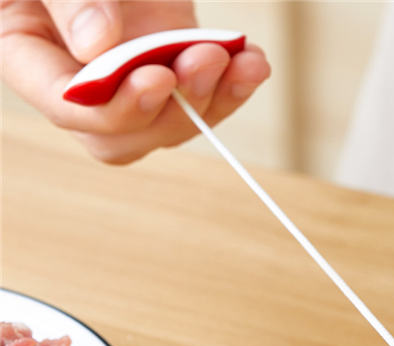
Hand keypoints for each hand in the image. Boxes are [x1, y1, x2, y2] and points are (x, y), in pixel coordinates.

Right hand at [1, 0, 269, 162]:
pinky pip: (199, 94)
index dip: (116, 106)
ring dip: (212, 98)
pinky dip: (231, 83)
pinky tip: (253, 62)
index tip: (158, 78)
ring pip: (168, 123)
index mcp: (25, 50)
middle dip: (172, 109)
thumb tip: (98, 46)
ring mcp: (125, 74)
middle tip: (207, 60)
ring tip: (242, 61)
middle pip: (124, 134)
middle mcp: (76, 76)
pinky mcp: (166, 59)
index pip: (67, 105)